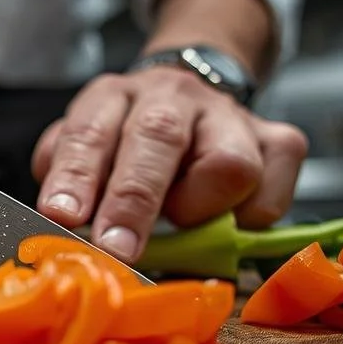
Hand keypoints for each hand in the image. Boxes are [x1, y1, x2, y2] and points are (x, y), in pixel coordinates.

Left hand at [31, 67, 309, 261]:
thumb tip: (67, 224)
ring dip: (200, 209)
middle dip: (135, 199)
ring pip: (231, 166)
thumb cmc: (131, 142)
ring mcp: (231, 116)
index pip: (91, 131)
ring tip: (182, 219)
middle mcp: (173, 96)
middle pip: (159, 137)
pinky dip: (245, 222)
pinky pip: (268, 198)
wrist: (196, 98)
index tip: (63, 216)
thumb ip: (75, 181)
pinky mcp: (280, 142)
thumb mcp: (90, 153)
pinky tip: (225, 218)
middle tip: (117, 247)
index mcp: (115, 97)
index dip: (76, 176)